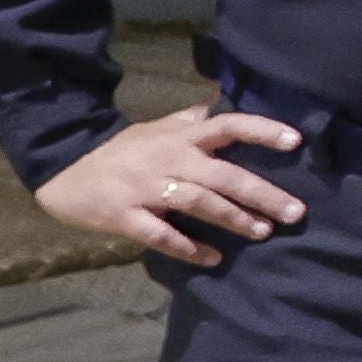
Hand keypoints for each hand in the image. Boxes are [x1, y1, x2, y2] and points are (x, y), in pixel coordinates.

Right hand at [37, 105, 310, 264]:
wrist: (65, 170)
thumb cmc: (122, 151)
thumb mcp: (157, 128)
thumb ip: (191, 120)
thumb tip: (222, 103)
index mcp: (180, 137)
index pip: (228, 125)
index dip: (262, 130)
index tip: (296, 141)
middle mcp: (169, 159)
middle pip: (223, 175)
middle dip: (262, 193)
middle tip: (296, 211)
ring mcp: (147, 189)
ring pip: (198, 203)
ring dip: (234, 219)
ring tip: (264, 232)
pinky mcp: (127, 217)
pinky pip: (162, 235)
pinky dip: (189, 248)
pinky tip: (214, 258)